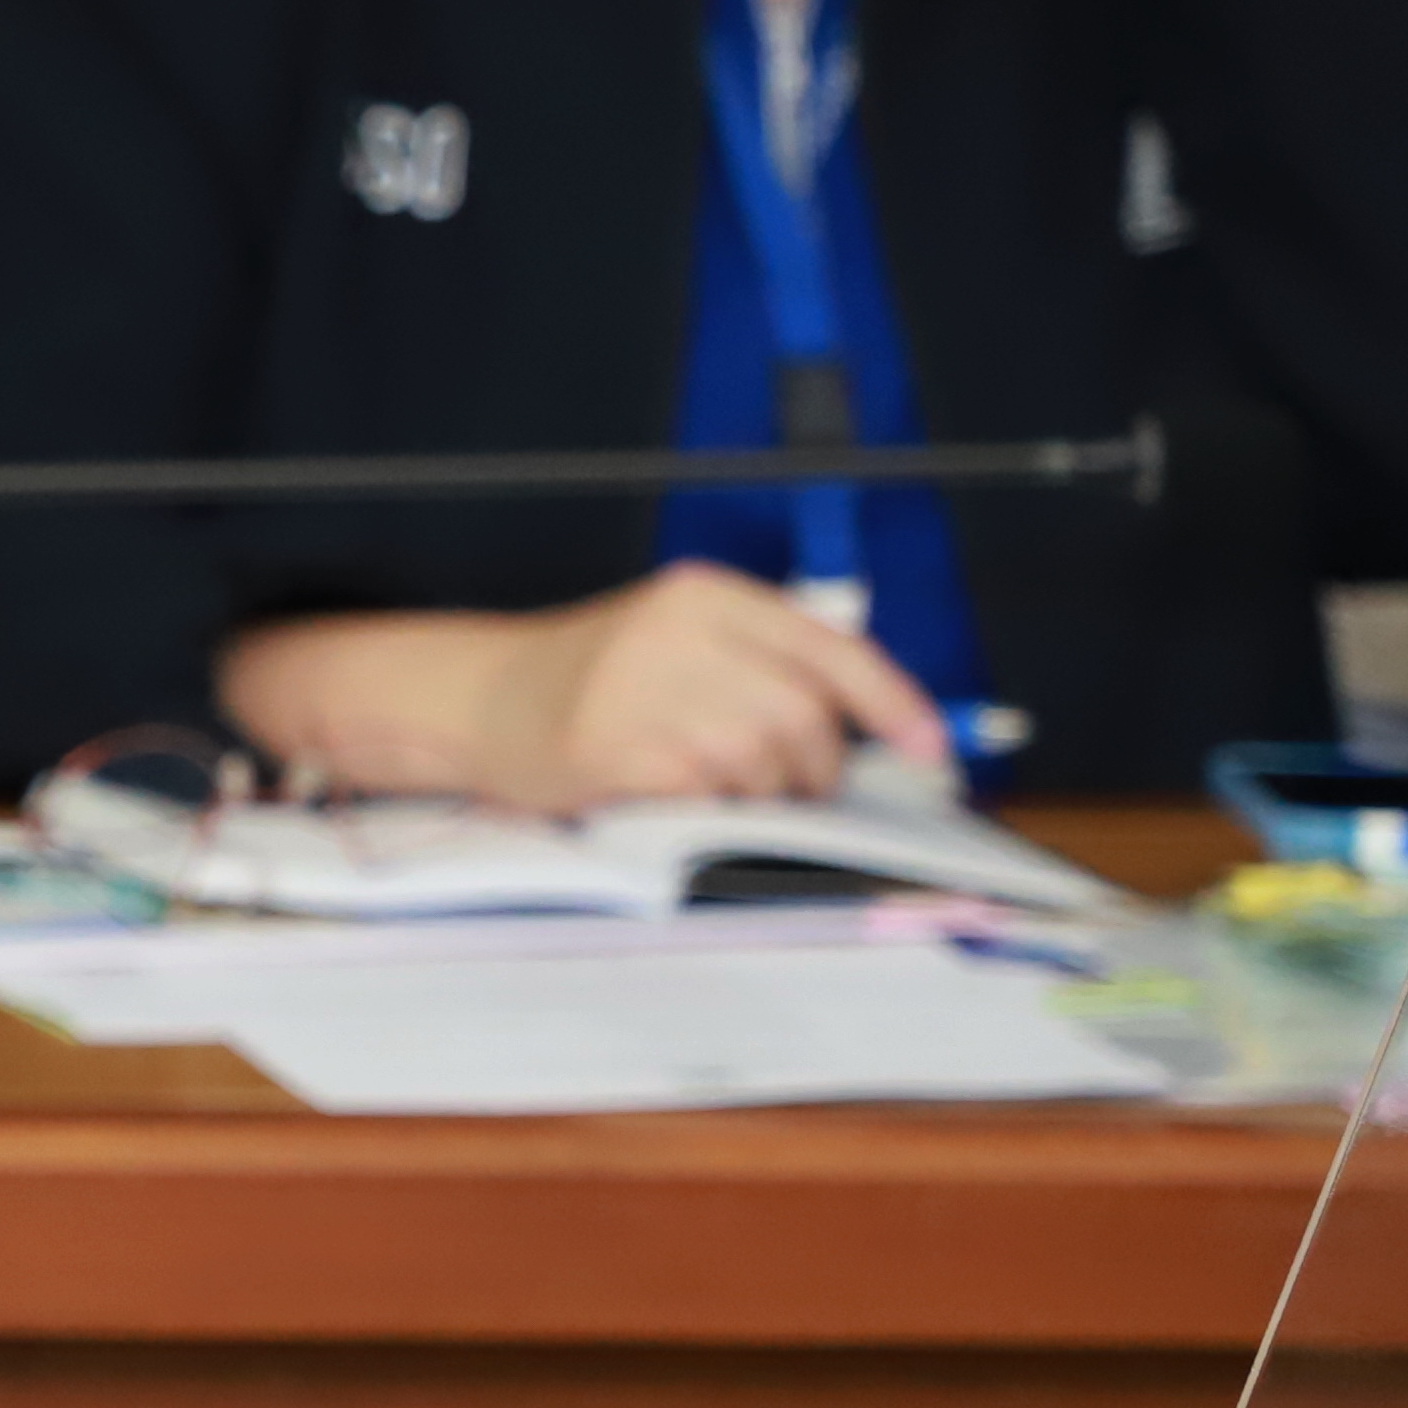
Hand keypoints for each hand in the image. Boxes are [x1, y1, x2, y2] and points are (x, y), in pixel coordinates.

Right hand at [221, 561, 946, 807]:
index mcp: (706, 595)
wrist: (476, 700)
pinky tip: (675, 799)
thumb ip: (762, 667)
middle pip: (805, 718)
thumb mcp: (679, 643)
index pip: (833, 651)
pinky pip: (710, 796)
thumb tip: (868, 735)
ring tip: (714, 789)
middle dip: (811, 770)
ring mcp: (645, 689)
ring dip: (760, 795)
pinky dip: (711, 811)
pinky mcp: (616, 749)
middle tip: (780, 788)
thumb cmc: (593, 683)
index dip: (895, 707)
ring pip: (764, 763)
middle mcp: (679, 631)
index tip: (931, 753)